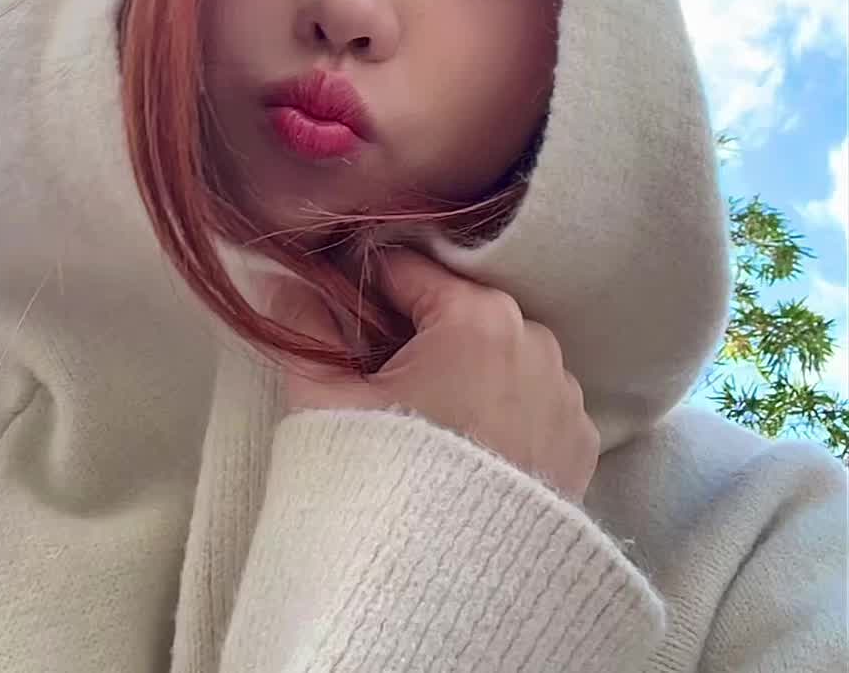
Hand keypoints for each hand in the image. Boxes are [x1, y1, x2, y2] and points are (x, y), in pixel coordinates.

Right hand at [264, 248, 599, 502]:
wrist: (451, 589)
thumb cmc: (387, 480)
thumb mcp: (326, 399)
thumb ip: (302, 328)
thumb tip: (281, 280)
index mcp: (475, 315)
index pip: (406, 271)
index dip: (363, 288)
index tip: (338, 315)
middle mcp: (534, 340)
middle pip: (456, 311)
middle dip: (415, 333)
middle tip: (375, 380)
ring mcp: (564, 393)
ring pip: (498, 354)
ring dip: (464, 370)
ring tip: (422, 420)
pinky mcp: (580, 442)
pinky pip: (531, 401)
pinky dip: (501, 410)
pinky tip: (466, 445)